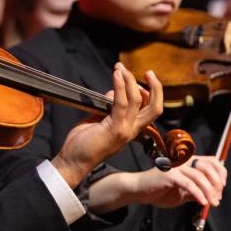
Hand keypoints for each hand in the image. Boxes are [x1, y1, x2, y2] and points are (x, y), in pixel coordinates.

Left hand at [51, 63, 162, 188]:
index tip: (137, 79)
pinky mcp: (114, 129)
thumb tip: (113, 92)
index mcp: (131, 129)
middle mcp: (132, 130)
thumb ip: (109, 106)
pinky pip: (120, 103)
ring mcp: (125, 130)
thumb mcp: (99, 119)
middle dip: (156, 88)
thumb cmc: (83, 142)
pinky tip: (116, 75)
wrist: (74, 161)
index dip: (149, 93)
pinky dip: (120, 86)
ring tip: (120, 68)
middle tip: (149, 72)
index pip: (150, 110)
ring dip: (130, 80)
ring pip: (137, 100)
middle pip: (155, 107)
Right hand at [131, 155, 226, 207]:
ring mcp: (176, 167)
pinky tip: (202, 202)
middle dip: (217, 184)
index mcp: (188, 162)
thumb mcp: (183, 192)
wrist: (139, 191)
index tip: (221, 188)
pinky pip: (189, 184)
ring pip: (200, 177)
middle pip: (208, 167)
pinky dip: (198, 194)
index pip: (211, 161)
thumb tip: (214, 196)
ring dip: (209, 192)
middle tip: (217, 198)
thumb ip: (197, 191)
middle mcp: (183, 161)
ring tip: (212, 203)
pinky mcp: (169, 175)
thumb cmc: (160, 191)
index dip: (220, 173)